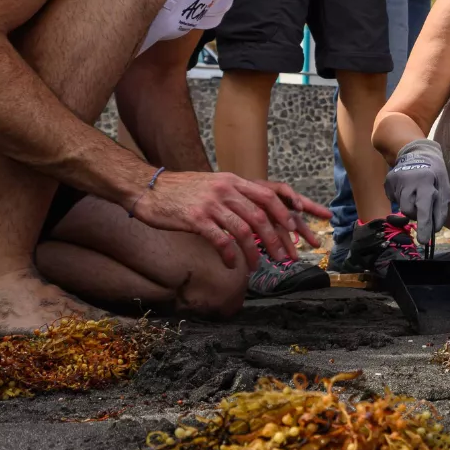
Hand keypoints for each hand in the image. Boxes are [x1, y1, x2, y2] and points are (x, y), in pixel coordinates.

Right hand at [130, 169, 326, 269]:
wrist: (149, 188)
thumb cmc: (182, 191)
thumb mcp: (214, 186)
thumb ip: (235, 196)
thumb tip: (258, 216)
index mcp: (234, 181)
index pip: (271, 196)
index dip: (288, 213)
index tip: (299, 230)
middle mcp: (227, 189)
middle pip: (263, 216)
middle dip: (277, 239)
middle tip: (285, 258)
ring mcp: (212, 204)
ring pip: (245, 231)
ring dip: (254, 253)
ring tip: (256, 267)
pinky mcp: (196, 219)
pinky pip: (221, 240)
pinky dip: (230, 255)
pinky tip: (230, 264)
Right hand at [386, 138, 449, 246]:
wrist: (416, 152)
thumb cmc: (434, 172)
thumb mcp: (444, 186)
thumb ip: (441, 208)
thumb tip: (436, 228)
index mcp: (426, 181)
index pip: (424, 208)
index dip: (424, 225)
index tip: (423, 240)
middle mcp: (409, 180)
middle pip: (409, 210)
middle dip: (416, 213)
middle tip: (422, 204)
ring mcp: (396, 180)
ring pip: (401, 207)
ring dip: (410, 206)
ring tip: (415, 194)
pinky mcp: (387, 182)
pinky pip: (394, 200)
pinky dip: (402, 198)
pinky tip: (407, 188)